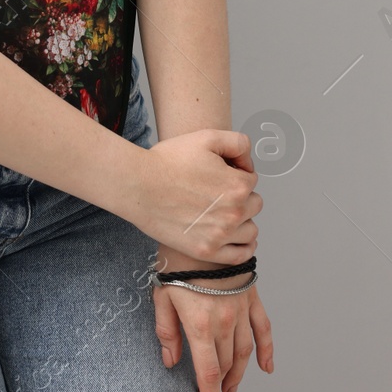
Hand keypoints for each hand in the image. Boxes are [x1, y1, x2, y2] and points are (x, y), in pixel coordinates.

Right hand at [126, 128, 261, 263]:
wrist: (137, 185)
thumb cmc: (167, 161)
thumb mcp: (207, 137)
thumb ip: (239, 143)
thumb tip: (249, 164)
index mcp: (237, 185)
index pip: (252, 180)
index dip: (236, 174)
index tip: (219, 174)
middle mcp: (233, 212)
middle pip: (254, 204)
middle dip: (240, 196)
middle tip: (217, 192)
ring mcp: (220, 235)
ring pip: (251, 230)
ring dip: (242, 220)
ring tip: (222, 213)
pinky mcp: (206, 251)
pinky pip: (241, 255)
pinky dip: (243, 246)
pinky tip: (233, 236)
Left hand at [150, 242, 273, 391]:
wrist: (202, 226)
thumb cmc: (177, 259)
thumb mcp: (162, 295)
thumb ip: (166, 332)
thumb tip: (171, 360)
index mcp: (200, 325)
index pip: (208, 373)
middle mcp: (225, 321)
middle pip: (226, 364)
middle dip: (221, 385)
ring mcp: (241, 309)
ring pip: (245, 351)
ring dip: (240, 373)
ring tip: (232, 387)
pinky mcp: (252, 296)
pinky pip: (264, 328)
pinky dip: (267, 349)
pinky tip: (267, 366)